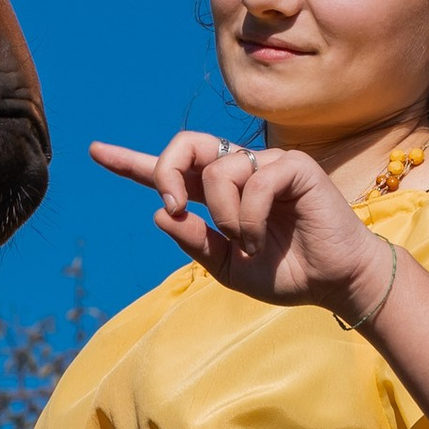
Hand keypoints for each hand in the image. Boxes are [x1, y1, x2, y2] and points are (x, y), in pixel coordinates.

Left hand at [89, 129, 385, 313]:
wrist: (334, 282)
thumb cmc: (287, 272)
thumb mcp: (227, 267)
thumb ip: (194, 242)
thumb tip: (160, 213)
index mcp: (219, 195)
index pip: (171, 172)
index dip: (131, 162)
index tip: (95, 152)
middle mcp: (240, 171)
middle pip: (186, 146)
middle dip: (166, 172)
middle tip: (175, 206)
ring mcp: (267, 164)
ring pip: (216, 171)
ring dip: (224, 216)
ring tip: (248, 242)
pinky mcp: (293, 166)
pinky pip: (253, 181)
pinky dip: (249, 216)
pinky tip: (262, 237)